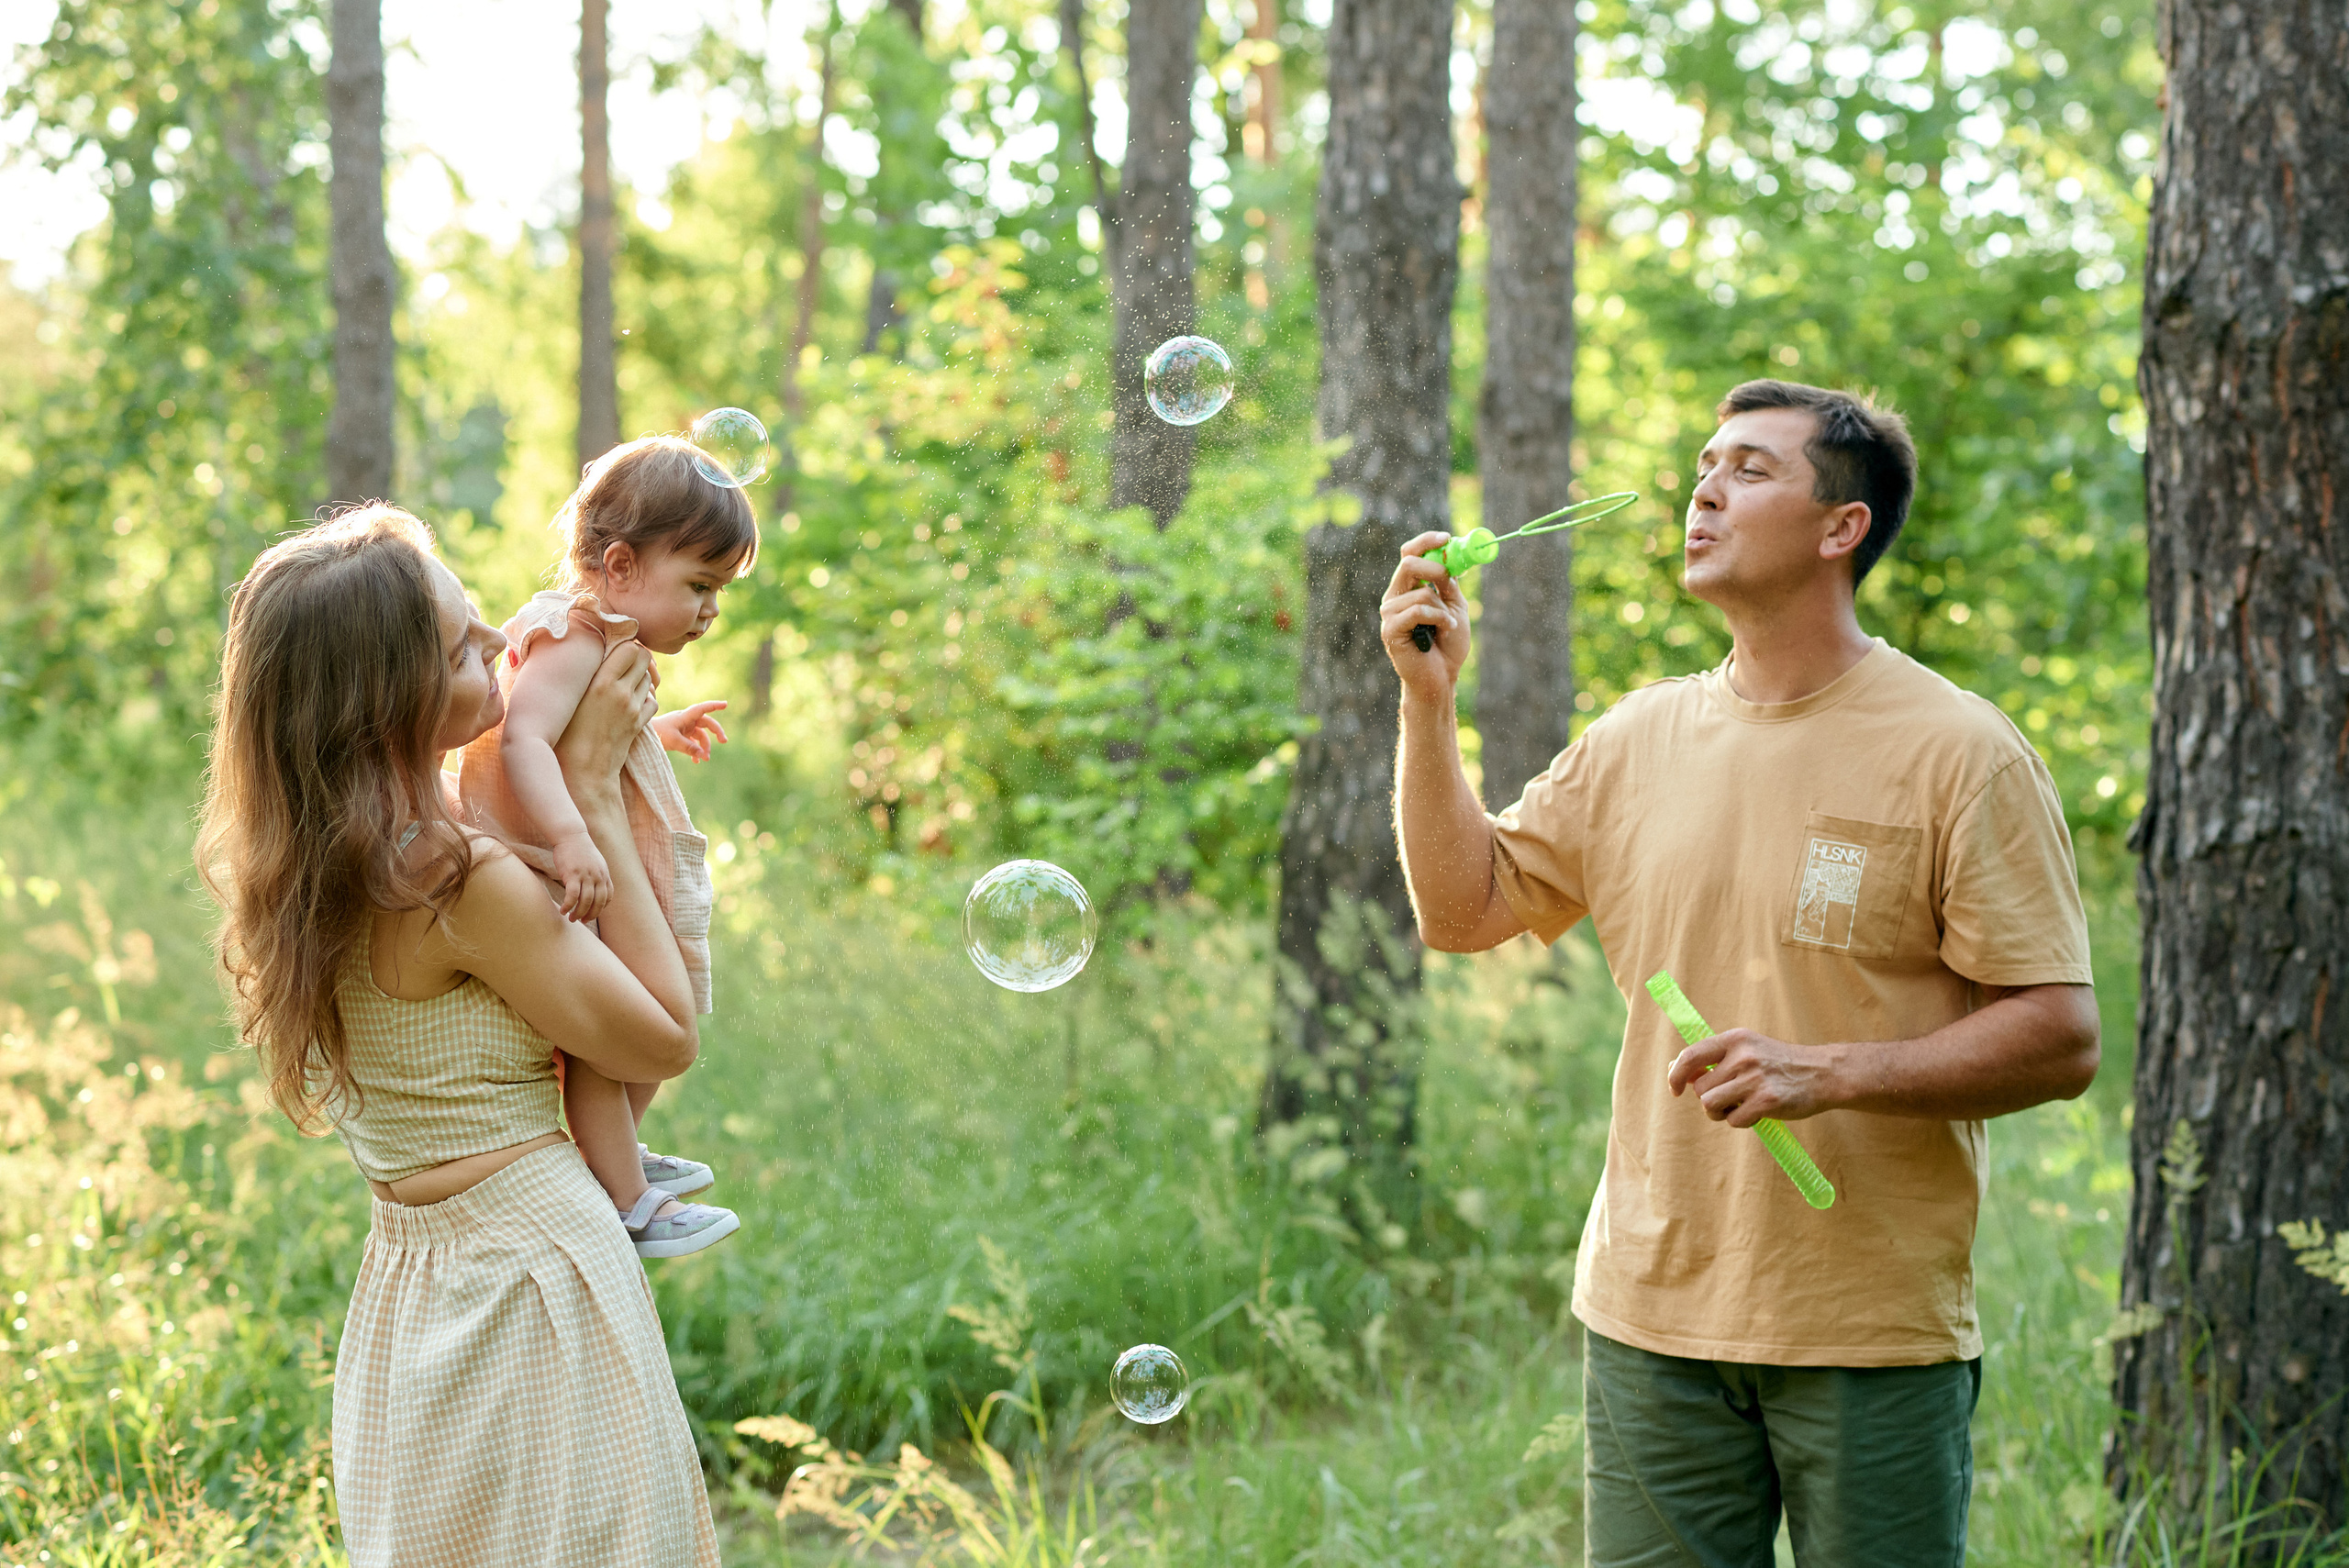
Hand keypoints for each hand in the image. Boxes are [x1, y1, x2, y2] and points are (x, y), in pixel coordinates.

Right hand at [549, 831, 613, 922]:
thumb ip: (597, 875)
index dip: (601, 908)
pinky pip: (572, 896)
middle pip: (598, 903)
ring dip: (578, 913)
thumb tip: (594, 889)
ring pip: (585, 901)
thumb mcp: (595, 863)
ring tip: (571, 918)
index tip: (592, 914)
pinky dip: (568, 905)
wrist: (571, 835)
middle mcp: (598, 876)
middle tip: (582, 921)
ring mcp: (586, 876)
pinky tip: (563, 910)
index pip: (608, 897)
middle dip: (590, 915)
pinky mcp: (573, 875)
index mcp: (604, 874)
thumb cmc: (580, 850)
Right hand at [553, 641, 655, 808]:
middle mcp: (622, 693)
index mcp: (601, 683)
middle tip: (619, 663)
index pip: (630, 647)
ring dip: (639, 676)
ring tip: (621, 683)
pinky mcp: (639, 723)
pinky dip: (644, 697)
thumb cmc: (562, 735)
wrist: (582, 773)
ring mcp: (633, 708)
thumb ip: (576, 676)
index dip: (624, 644)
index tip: (612, 649)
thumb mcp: (565, 701)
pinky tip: (628, 702)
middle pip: (644, 658)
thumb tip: (574, 654)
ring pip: (649, 678)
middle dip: (635, 657)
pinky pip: (652, 700)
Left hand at [652, 700, 729, 762]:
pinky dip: (696, 751)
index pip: (702, 709)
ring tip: (705, 759)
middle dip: (716, 732)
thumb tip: (704, 755)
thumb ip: (689, 748)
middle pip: (707, 723)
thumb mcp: (674, 741)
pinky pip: (693, 743)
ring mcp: (684, 728)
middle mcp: (687, 720)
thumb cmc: (657, 734)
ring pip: (701, 736)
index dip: (714, 706)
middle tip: (724, 741)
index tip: (726, 704)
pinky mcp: (681, 736)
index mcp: (685, 717)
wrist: (643, 736)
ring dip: (704, 747)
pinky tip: (696, 761)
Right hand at [1381, 531, 1469, 697]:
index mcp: (1408, 589)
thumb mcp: (1455, 606)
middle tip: (1450, 581)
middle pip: (1408, 563)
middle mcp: (1395, 598)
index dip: (1426, 541)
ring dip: (1443, 609)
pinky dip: (1437, 618)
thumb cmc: (1448, 645)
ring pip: (1420, 592)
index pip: (1409, 554)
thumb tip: (1448, 556)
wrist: (1441, 678)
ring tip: (1449, 626)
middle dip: (1435, 568)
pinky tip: (1443, 630)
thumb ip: (1449, 583)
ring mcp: (1390, 614)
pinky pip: (1416, 611)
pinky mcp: (1390, 630)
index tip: (1446, 536)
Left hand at [1666, 1029, 1836, 1126]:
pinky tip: (1757, 1112)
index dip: (1675, 1076)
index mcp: (1735, 1039)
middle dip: (1708, 1099)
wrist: (1822, 1073)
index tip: (1675, 1090)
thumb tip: (1675, 1069)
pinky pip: (1734, 1120)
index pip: (1690, 1056)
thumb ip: (1714, 1058)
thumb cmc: (1778, 1064)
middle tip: (1730, 1098)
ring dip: (1720, 1113)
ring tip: (1739, 1106)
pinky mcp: (1767, 1101)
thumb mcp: (1747, 1049)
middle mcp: (1743, 1056)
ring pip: (1710, 1106)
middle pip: (1699, 1089)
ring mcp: (1755, 1079)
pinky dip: (1741, 1121)